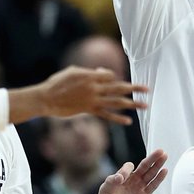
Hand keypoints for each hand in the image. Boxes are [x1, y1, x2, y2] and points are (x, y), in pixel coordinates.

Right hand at [22, 66, 148, 124]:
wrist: (46, 98)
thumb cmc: (57, 83)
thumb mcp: (73, 72)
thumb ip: (89, 72)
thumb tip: (101, 72)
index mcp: (90, 75)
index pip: (110, 76)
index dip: (113, 78)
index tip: (114, 81)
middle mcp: (94, 87)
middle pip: (119, 87)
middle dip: (134, 88)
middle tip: (147, 89)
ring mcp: (92, 99)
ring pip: (117, 101)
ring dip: (132, 104)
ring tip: (145, 105)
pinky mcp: (89, 110)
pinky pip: (106, 115)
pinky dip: (118, 118)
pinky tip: (129, 121)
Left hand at [92, 149, 167, 193]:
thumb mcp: (105, 190)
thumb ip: (111, 181)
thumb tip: (120, 176)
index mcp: (122, 177)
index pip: (129, 167)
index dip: (127, 170)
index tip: (121, 178)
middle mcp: (132, 180)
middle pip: (144, 167)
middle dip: (152, 159)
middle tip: (160, 151)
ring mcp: (139, 188)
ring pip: (150, 174)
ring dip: (157, 166)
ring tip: (164, 156)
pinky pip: (153, 186)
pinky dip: (159, 179)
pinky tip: (164, 171)